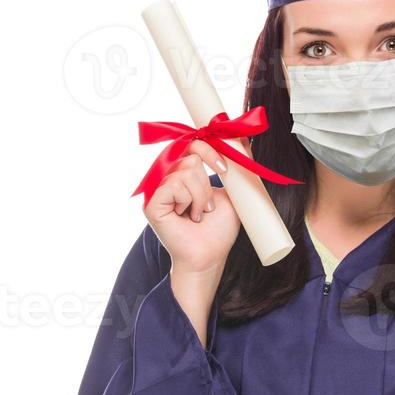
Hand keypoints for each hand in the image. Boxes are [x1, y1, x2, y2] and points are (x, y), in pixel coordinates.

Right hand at [144, 141, 240, 275]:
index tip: (224, 170)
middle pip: (191, 153)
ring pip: (187, 169)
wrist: (210, 255)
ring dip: (201, 196)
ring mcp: (157, 188)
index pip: (192, 143)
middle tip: (208, 206)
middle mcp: (166, 177)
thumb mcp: (231, 192)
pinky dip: (189, 201)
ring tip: (197, 214)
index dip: (211, 150)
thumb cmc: (218, 229)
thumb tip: (243, 139)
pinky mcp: (151, 201)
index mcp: (182, 172)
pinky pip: (176, 184)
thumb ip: (232, 166)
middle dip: (208, 181)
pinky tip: (186, 216)